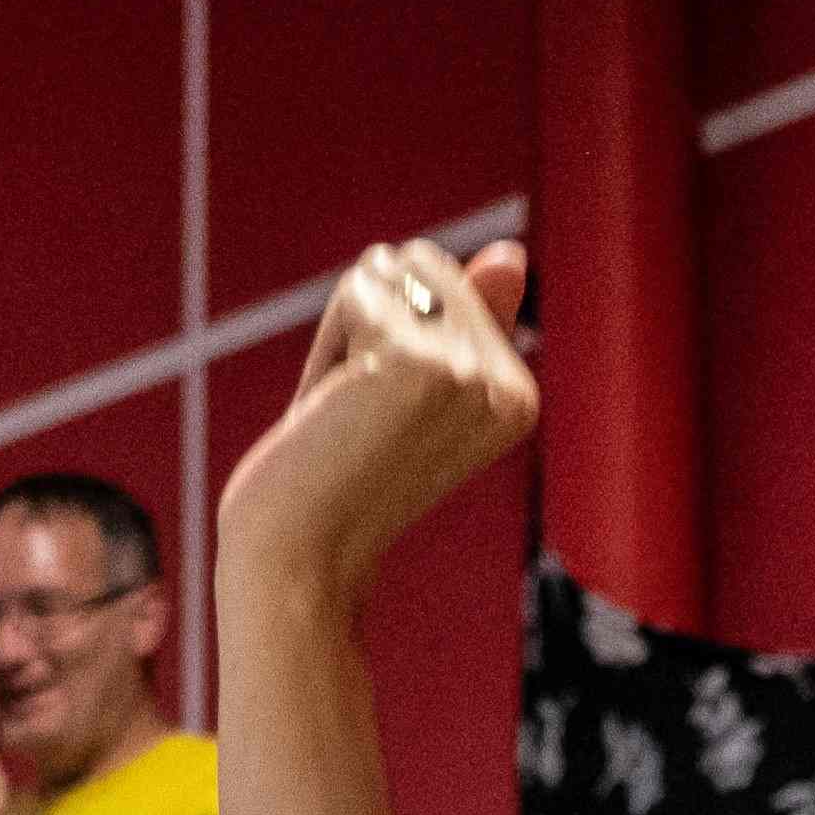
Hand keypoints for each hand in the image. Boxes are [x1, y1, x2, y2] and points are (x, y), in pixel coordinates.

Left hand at [216, 238, 537, 605]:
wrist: (297, 562)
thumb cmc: (333, 480)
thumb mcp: (403, 390)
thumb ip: (460, 320)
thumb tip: (512, 253)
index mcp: (517, 393)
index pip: (442, 280)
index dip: (385, 334)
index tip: (380, 417)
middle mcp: (509, 383)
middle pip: (419, 263)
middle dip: (365, 323)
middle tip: (355, 416)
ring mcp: (472, 372)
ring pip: (390, 268)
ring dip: (344, 333)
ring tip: (345, 413)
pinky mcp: (423, 362)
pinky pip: (359, 291)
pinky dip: (327, 346)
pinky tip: (333, 410)